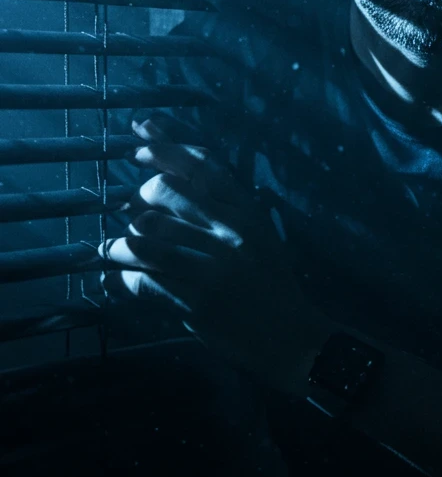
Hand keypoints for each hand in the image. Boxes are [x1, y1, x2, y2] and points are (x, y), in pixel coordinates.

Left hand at [99, 118, 321, 394]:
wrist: (293, 337)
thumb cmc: (273, 282)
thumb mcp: (261, 234)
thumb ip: (229, 204)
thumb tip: (185, 166)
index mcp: (247, 213)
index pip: (201, 167)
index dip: (165, 148)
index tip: (139, 140)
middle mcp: (230, 235)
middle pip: (166, 195)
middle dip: (138, 199)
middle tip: (131, 212)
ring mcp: (213, 270)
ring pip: (146, 240)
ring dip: (121, 244)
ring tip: (113, 248)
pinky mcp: (197, 304)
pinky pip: (146, 283)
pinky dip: (125, 280)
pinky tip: (120, 279)